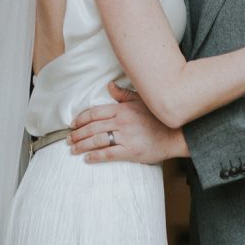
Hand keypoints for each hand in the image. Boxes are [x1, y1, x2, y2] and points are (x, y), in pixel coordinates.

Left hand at [68, 82, 188, 162]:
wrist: (176, 134)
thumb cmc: (158, 118)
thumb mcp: (141, 101)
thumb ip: (123, 95)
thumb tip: (109, 86)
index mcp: (122, 109)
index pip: (95, 113)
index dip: (81, 119)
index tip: (73, 124)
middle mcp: (122, 122)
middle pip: (92, 127)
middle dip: (77, 134)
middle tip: (68, 139)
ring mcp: (126, 137)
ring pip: (97, 140)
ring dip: (82, 145)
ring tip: (73, 149)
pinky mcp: (131, 151)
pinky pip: (108, 154)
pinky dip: (95, 157)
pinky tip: (87, 159)